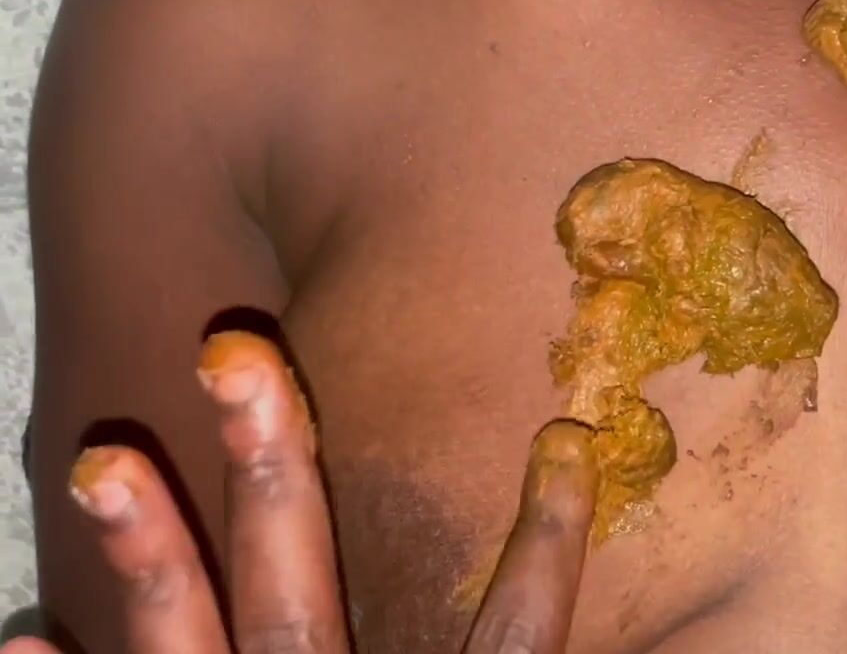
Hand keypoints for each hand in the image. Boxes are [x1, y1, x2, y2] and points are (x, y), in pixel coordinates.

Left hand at [3, 331, 597, 653]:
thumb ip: (524, 651)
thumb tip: (645, 612)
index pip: (513, 639)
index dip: (550, 546)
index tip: (567, 446)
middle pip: (303, 609)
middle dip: (272, 477)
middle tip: (236, 362)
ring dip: (150, 558)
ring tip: (102, 458)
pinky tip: (23, 638)